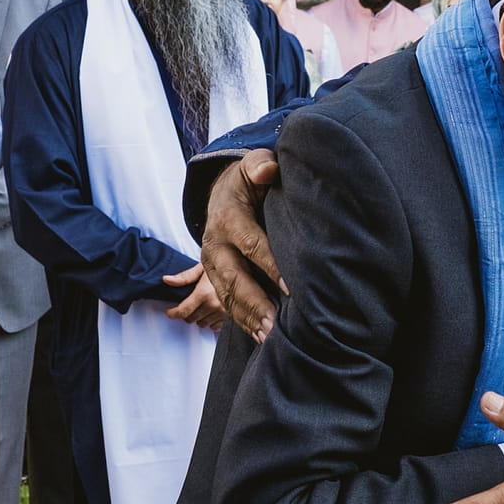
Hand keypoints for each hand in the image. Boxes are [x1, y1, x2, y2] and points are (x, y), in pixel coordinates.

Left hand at [163, 266, 226, 330]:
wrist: (243, 269)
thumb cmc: (222, 267)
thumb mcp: (201, 268)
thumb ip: (184, 277)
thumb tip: (166, 280)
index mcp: (204, 293)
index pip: (183, 311)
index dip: (173, 313)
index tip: (169, 312)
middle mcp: (214, 305)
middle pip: (191, 319)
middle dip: (186, 313)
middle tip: (188, 304)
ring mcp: (223, 312)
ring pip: (202, 324)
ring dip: (198, 318)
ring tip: (201, 306)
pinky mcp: (230, 316)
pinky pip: (214, 327)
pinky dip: (210, 321)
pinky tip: (210, 311)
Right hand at [201, 150, 284, 339]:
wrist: (220, 192)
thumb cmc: (247, 179)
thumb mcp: (252, 165)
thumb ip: (261, 165)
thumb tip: (269, 170)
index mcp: (228, 218)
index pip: (252, 244)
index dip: (271, 265)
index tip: (291, 286)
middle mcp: (215, 244)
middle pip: (234, 278)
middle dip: (255, 303)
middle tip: (275, 325)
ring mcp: (211, 264)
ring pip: (227, 295)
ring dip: (247, 318)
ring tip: (269, 338)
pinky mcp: (214, 277)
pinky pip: (226, 302)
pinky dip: (241, 321)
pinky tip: (259, 337)